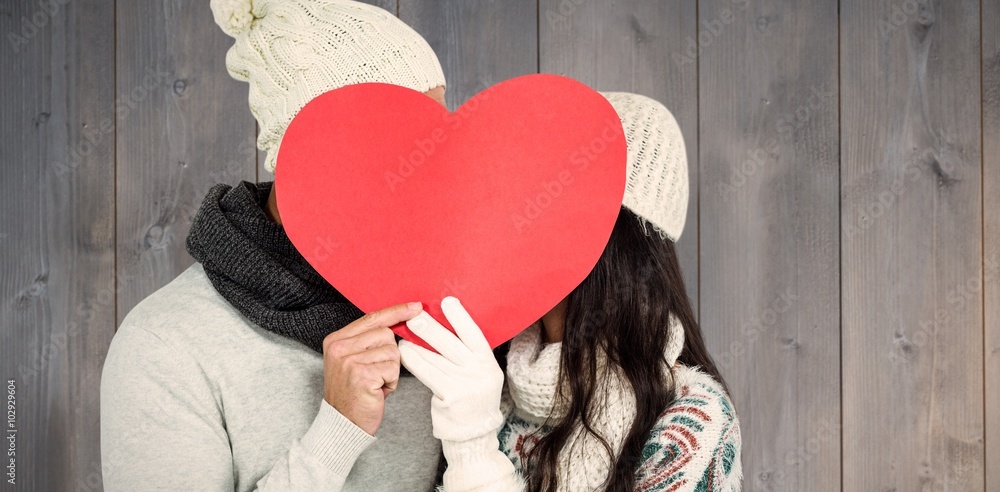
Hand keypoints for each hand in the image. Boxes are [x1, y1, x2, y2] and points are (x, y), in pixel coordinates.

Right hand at [322, 302, 421, 434]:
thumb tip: (401, 321)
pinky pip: (393, 369)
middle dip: (389, 355)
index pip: (372, 318)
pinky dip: (391, 382)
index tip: (415, 307)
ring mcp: (349, 361)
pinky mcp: (361, 375)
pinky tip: (377, 391)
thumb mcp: (354, 361)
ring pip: (392, 351)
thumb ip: (369, 340)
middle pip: (386, 334)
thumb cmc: (354, 393)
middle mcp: (339, 347)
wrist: (343, 425)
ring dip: (390, 370)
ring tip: (375, 383)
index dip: (396, 312)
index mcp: (336, 340)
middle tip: (375, 373)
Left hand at [398, 296, 503, 441]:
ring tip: (404, 333)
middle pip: (451, 343)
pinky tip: (404, 352)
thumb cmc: (471, 395)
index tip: (447, 301)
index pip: (474, 334)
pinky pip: (426, 372)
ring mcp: (465, 385)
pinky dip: (413, 360)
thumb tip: (444, 322)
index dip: (461, 317)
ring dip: (416, 343)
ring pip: (434, 357)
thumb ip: (467, 353)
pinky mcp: (450, 397)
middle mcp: (480, 372)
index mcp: (488, 362)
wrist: (473, 433)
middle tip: (416, 314)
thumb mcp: (480, 372)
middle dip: (431, 327)